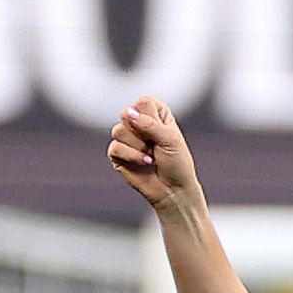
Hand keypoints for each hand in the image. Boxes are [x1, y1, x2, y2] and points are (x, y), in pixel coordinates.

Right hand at [108, 97, 201, 212]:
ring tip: (151, 156)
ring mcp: (127, 138)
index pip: (143, 102)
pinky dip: (130, 156)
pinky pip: (114, 147)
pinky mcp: (118, 154)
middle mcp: (139, 122)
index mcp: (155, 112)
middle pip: (127, 115)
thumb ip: (149, 124)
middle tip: (155, 146)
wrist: (173, 190)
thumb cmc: (177, 163)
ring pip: (118, 130)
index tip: (162, 132)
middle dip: (142, 134)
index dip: (150, 118)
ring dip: (138, 147)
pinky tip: (144, 163)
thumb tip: (128, 113)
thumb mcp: (170, 139)